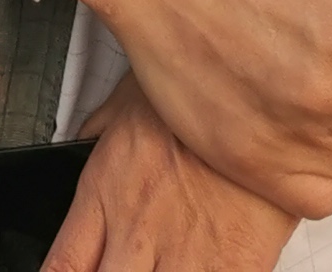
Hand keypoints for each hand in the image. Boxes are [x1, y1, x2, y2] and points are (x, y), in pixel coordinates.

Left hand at [43, 74, 300, 271]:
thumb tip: (83, 137)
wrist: (269, 79)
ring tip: (173, 260)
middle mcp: (136, 229)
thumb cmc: (204, 78)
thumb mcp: (134, 94)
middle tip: (132, 260)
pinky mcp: (235, 262)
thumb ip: (102, 128)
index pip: (62, 265)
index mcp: (106, 192)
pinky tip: (210, 264)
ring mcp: (185, 251)